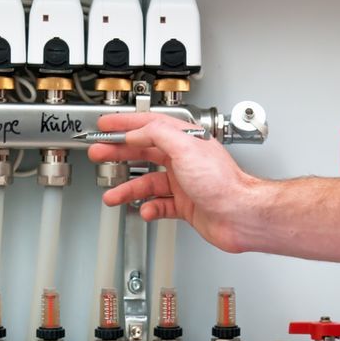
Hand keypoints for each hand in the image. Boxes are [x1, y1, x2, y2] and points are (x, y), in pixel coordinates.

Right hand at [87, 112, 269, 252]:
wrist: (240, 215)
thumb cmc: (223, 183)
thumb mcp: (185, 148)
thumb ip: (158, 134)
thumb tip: (137, 132)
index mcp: (185, 140)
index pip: (150, 125)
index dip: (126, 124)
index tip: (107, 124)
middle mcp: (184, 160)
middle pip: (144, 152)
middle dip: (119, 154)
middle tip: (99, 153)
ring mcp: (185, 183)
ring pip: (148, 183)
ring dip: (129, 189)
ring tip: (112, 195)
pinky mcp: (186, 206)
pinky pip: (160, 205)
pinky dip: (150, 209)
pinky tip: (146, 210)